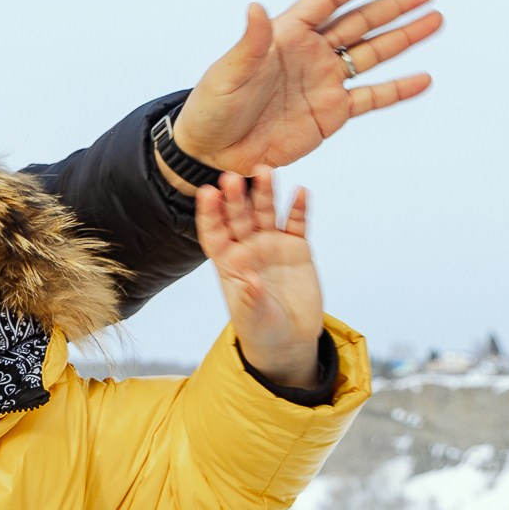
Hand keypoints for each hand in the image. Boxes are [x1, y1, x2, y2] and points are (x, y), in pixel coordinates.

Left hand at [164, 0, 441, 192]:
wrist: (214, 153)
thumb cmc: (213, 108)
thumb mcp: (229, 73)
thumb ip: (250, 43)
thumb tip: (256, 6)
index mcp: (285, 36)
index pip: (327, 0)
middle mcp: (310, 54)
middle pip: (359, 23)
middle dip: (392, 7)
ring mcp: (323, 83)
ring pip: (372, 55)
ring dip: (403, 39)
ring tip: (435, 21)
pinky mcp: (330, 114)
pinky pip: (371, 98)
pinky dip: (397, 89)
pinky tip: (423, 79)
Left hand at [195, 169, 321, 387]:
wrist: (289, 338)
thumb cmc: (261, 329)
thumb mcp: (254, 317)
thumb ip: (251, 297)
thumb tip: (250, 279)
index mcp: (228, 263)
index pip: (214, 233)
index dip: (210, 214)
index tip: (207, 193)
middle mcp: (247, 248)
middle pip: (239, 217)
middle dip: (235, 197)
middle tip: (233, 176)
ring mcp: (272, 245)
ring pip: (266, 213)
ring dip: (266, 193)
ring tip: (266, 171)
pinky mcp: (297, 247)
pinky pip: (297, 224)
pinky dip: (299, 208)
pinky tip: (302, 192)